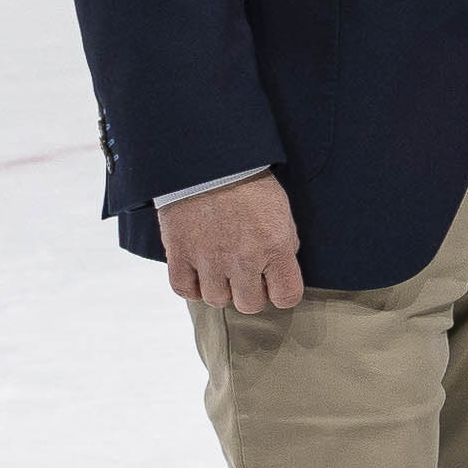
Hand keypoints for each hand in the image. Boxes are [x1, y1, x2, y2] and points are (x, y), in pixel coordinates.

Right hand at [161, 171, 303, 314]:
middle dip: (250, 292)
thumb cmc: (250, 183)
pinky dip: (191, 286)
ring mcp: (209, 259)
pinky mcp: (180, 254)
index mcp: (275, 247)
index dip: (281, 292)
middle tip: (245, 274)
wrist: (209, 162)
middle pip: (249, 305)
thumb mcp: (281, 211)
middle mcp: (243, 259)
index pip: (287, 297)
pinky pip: (184, 290)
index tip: (274, 283)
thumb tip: (279, 270)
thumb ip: (284, 245)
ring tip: (220, 269)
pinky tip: (198, 273)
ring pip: (216, 300)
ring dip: (220, 289)